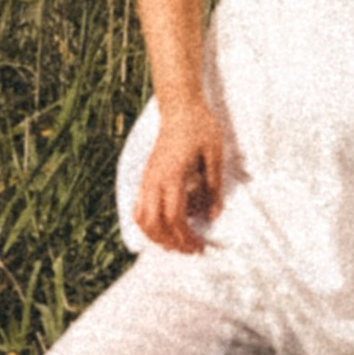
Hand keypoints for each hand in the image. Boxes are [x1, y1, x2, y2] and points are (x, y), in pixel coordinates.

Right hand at [134, 100, 229, 252]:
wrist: (179, 105)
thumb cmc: (200, 126)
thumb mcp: (214, 155)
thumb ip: (213, 187)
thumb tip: (213, 216)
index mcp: (172, 175)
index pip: (174, 217)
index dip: (186, 237)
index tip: (200, 246)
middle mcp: (154, 179)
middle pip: (153, 224)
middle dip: (171, 242)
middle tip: (189, 250)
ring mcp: (147, 177)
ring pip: (141, 218)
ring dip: (157, 236)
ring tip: (176, 243)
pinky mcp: (146, 175)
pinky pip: (139, 206)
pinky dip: (148, 223)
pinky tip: (163, 227)